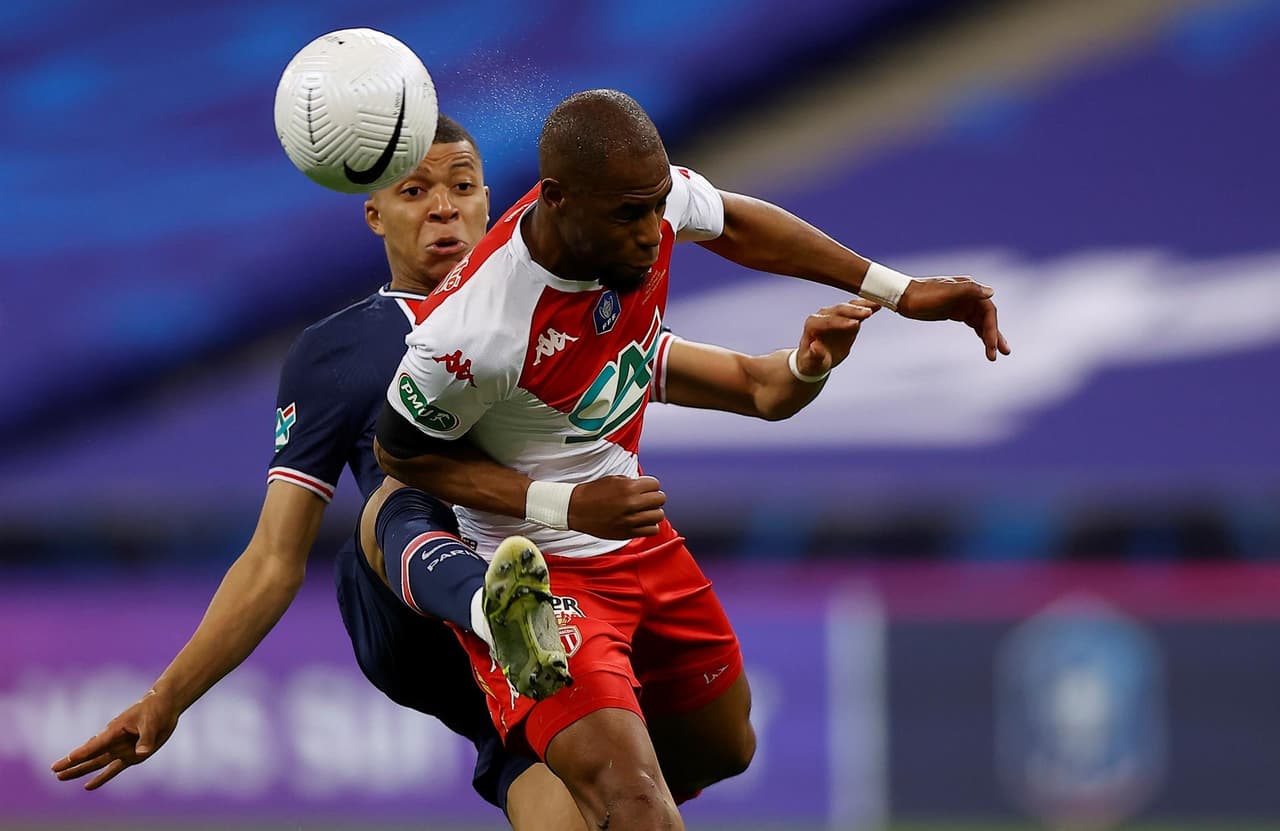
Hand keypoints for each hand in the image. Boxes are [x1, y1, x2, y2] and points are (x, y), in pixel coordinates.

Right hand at [50, 687, 178, 789]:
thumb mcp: (152, 722)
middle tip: (54, 770)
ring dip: (80, 770)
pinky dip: (102, 778)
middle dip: (72, 763)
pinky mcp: (130, 755)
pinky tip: (88, 786)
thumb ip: (146, 738)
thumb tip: (141, 753)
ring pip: (96, 763)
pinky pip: (113, 769)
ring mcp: (120, 749)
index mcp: (115, 730)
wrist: (164, 705)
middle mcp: (114, 741)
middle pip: (90, 755)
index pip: (96, 744)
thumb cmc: (155, 709)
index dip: (83, 753)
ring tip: (60, 777)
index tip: (68, 759)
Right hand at [568, 475, 666, 538]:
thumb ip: (632, 483)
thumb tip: (647, 487)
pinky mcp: (627, 532)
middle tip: (646, 500)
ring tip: (645, 511)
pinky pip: (652, 530)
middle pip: (660, 499)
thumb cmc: (594, 493)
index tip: (645, 489)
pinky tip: (642, 522)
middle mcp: (631, 503)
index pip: (655, 484)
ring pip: (659, 515)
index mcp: (628, 488)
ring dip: (653, 512)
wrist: (576, 509)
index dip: (651, 486)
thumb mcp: (614, 480)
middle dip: (654, 497)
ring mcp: (630, 520)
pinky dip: (650, 526)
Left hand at [794, 299, 878, 377]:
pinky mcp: (846, 316)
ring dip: (862, 306)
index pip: (826, 321)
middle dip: (853, 311)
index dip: (841, 322)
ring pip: (849, 306)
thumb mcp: (813, 362)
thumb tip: (816, 346)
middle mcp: (822, 316)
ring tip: (876, 306)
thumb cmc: (813, 361)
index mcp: (812, 325)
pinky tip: (877, 305)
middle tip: (867, 313)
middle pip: (839, 311)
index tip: (854, 324)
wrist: (817, 359)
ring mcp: (834, 314)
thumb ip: (815, 355)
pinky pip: (856, 308)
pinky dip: (867, 306)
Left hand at [896, 276, 1011, 360]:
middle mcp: (969, 295)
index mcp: (969, 289)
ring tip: (995, 354)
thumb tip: (991, 292)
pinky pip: (972, 323)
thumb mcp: (945, 292)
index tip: (992, 345)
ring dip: (989, 337)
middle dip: (994, 336)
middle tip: (1004, 353)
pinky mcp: (954, 311)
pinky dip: (979, 333)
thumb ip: (968, 290)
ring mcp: (962, 304)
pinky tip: (984, 343)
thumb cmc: (923, 295)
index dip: (992, 328)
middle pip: (987, 317)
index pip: (988, 310)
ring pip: (981, 322)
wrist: (903, 297)